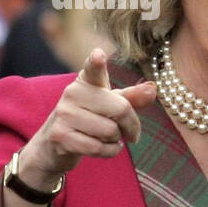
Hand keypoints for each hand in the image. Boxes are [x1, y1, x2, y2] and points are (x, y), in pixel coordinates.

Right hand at [20, 49, 156, 183]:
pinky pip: (99, 148)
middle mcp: (72, 92)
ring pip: (111, 131)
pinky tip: (103, 147)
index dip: (96, 62)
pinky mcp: (60, 135)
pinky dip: (109, 151)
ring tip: (107, 137)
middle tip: (129, 133)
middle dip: (131, 126)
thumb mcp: (111, 105)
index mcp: (87, 81)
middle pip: (121, 109)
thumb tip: (153, 88)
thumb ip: (132, 97)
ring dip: (116, 140)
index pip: (93, 69)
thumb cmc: (91, 119)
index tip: (99, 55)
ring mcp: (64, 113)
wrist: (55, 144)